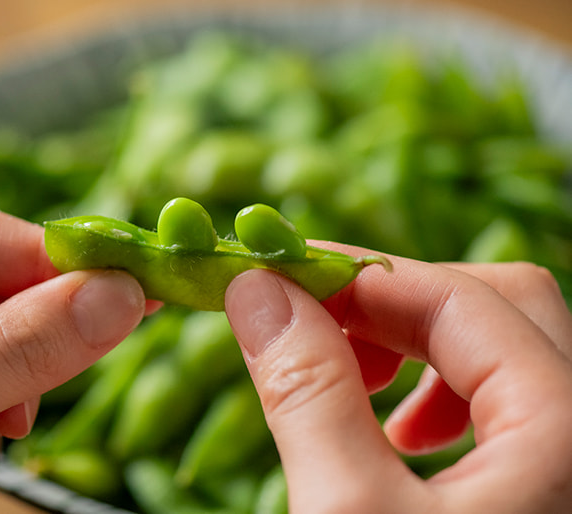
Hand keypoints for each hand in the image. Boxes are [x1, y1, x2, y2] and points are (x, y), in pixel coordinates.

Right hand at [225, 244, 571, 512]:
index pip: (460, 297)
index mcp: (563, 426)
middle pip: (498, 304)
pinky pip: (508, 401)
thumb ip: (308, 393)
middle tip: (314, 330)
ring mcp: (569, 454)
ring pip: (504, 350)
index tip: (277, 280)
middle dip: (392, 306)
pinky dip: (441, 395)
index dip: (357, 277)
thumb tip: (258, 293)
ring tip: (357, 386)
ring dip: (417, 348)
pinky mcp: (547, 483)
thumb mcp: (349, 511)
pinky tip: (399, 435)